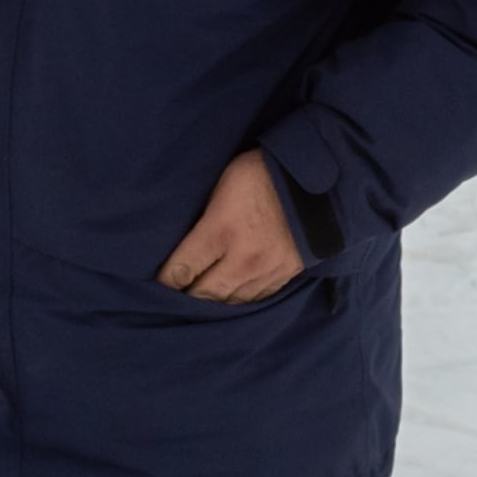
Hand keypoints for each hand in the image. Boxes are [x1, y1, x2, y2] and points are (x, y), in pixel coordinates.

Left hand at [157, 150, 304, 305]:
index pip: (181, 269)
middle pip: (204, 294)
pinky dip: (238, 299)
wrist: (319, 182)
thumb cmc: (263, 173)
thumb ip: (203, 214)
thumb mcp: (223, 182)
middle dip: (186, 297)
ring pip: (230, 303)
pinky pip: (254, 300)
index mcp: (221, 230)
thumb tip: (184, 236)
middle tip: (174, 296)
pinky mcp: (285, 276)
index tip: (156, 283)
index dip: (164, 281)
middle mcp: (242, 258)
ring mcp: (265, 271)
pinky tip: (229, 295)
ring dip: (213, 301)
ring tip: (199, 299)